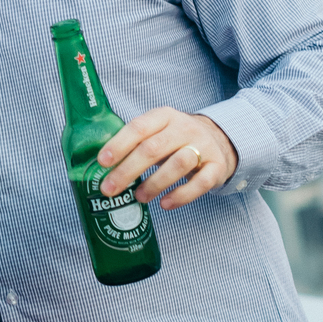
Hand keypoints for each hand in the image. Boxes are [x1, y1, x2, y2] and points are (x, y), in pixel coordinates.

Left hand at [98, 108, 237, 208]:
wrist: (220, 140)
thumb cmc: (176, 140)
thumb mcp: (158, 133)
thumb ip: (135, 144)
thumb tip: (103, 167)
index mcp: (164, 117)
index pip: (139, 127)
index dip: (119, 144)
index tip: (102, 162)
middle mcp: (184, 128)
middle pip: (153, 148)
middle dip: (128, 170)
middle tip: (109, 189)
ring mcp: (203, 147)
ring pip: (178, 164)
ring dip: (154, 183)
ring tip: (139, 198)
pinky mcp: (216, 167)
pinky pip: (200, 183)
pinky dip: (181, 196)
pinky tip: (165, 204)